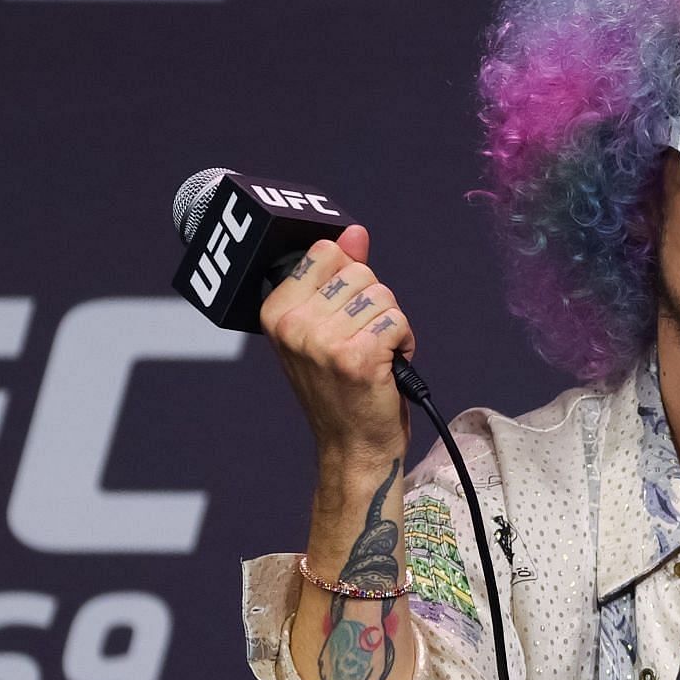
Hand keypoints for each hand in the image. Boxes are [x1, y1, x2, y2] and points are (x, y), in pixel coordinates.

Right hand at [258, 224, 416, 486]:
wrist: (352, 446)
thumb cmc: (341, 388)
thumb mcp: (328, 326)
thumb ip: (338, 275)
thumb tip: (354, 233)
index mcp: (276, 312)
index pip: (327, 252)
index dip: (349, 280)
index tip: (343, 314)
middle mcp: (293, 325)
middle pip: (360, 271)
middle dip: (374, 303)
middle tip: (362, 341)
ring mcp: (323, 341)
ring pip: (382, 295)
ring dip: (390, 325)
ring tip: (374, 356)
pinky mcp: (357, 356)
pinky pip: (397, 320)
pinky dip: (404, 342)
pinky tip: (386, 367)